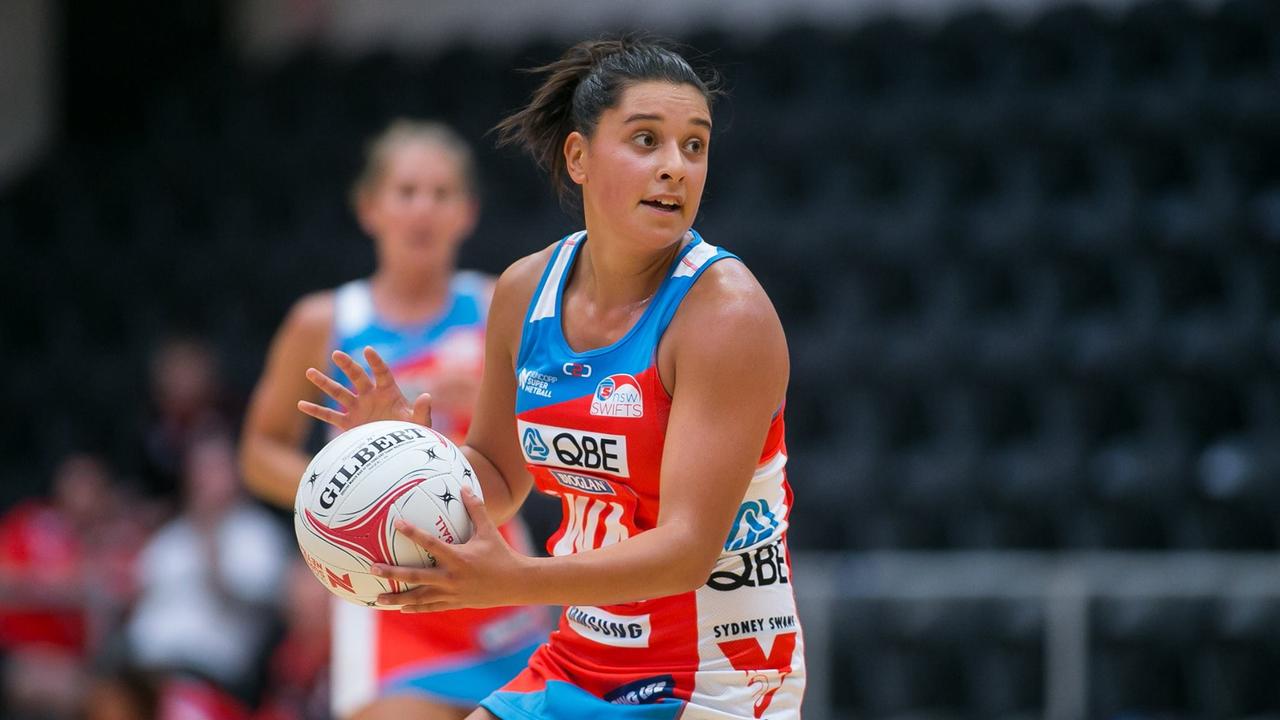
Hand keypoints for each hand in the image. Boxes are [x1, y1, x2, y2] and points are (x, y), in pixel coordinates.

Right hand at [297, 347, 432, 431]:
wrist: (399, 452)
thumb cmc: (411, 434)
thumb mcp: (419, 424)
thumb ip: (422, 411)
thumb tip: (427, 396)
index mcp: (389, 392)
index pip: (381, 372)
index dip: (375, 362)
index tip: (367, 350)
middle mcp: (370, 396)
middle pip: (356, 377)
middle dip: (347, 365)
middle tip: (336, 354)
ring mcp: (358, 408)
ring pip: (338, 392)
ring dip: (324, 382)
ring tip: (309, 371)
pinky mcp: (349, 424)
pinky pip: (330, 416)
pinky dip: (316, 411)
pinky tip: (301, 404)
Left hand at [371, 487, 528, 611]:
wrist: (515, 584)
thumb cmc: (501, 554)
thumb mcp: (489, 531)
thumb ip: (476, 509)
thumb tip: (464, 487)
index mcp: (458, 557)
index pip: (431, 544)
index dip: (413, 533)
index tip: (396, 524)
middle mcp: (451, 577)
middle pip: (416, 576)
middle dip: (393, 573)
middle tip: (373, 568)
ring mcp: (452, 593)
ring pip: (420, 597)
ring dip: (398, 597)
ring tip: (378, 598)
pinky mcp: (455, 603)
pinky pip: (430, 607)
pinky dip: (415, 607)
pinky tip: (401, 608)